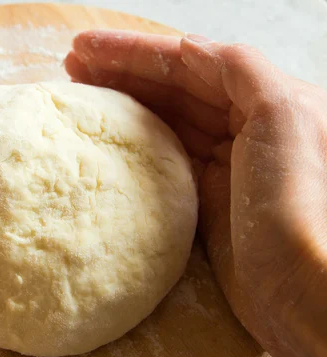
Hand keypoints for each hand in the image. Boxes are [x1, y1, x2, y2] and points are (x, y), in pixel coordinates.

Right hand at [65, 31, 326, 356]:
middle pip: (173, 88)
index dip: (135, 52)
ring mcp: (223, 165)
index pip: (190, 64)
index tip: (85, 49)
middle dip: (122, 71)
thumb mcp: (283, 117)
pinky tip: (110, 135)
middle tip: (72, 65)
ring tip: (79, 88)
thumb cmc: (299, 204)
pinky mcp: (206, 201)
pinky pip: (164, 159)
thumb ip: (242, 71)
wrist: (302, 293)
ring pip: (166, 119)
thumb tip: (189, 46)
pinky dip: (136, 142)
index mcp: (267, 100)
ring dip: (124, 100)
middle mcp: (246, 127)